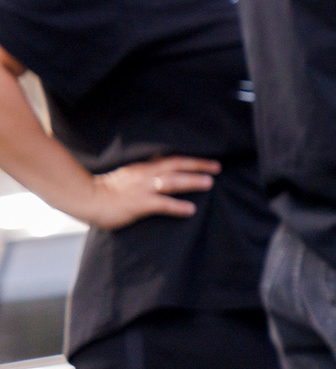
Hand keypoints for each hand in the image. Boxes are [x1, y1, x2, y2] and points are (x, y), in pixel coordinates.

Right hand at [83, 156, 218, 228]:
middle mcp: (144, 175)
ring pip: (171, 181)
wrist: (85, 199)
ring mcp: (142, 189)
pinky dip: (177, 206)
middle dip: (198, 165)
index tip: (208, 159)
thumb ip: (143, 172)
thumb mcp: (126, 176)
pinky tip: (190, 209)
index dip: (190, 158)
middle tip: (217, 166)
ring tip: (209, 182)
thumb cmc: (105, 190)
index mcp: (142, 167)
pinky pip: (162, 204)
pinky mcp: (138, 204)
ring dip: (192, 181)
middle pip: (175, 166)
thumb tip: (160, 169)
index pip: (170, 159)